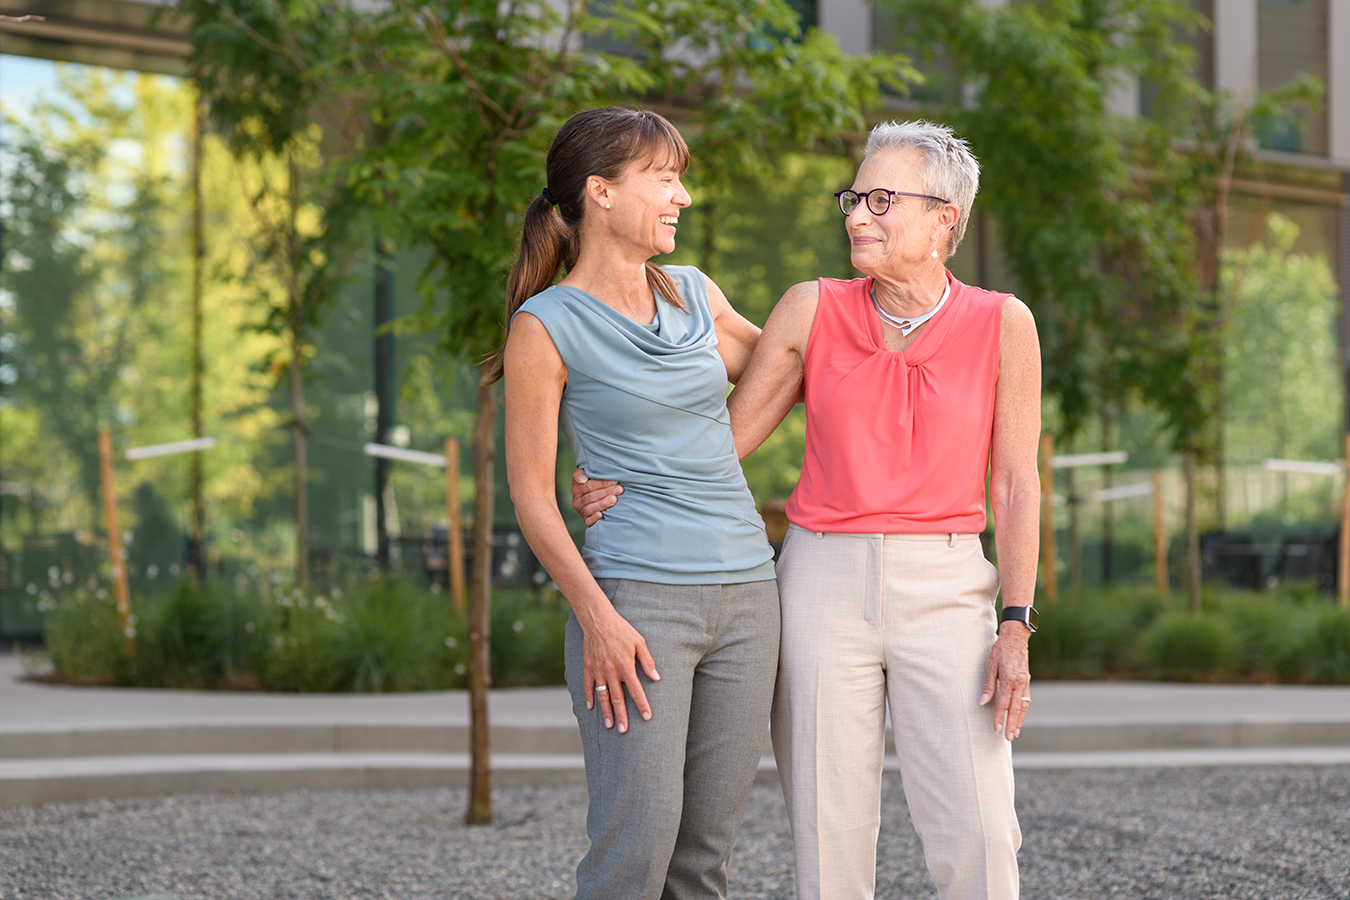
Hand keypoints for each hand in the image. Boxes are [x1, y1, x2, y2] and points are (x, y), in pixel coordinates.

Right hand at [571, 468, 621, 526]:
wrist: (599, 499)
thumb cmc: (596, 485)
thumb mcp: (588, 476)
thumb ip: (583, 473)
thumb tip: (583, 479)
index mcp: (576, 488)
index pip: (588, 485)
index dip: (601, 483)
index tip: (614, 480)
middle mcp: (576, 500)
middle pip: (591, 496)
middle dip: (606, 492)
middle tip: (619, 489)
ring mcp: (581, 511)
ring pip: (590, 508)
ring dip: (602, 503)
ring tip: (614, 499)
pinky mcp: (586, 521)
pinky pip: (589, 521)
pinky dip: (594, 518)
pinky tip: (601, 515)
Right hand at [583, 610, 659, 732]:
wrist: (598, 620)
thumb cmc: (622, 630)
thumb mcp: (639, 642)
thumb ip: (647, 661)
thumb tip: (656, 677)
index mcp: (626, 666)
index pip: (636, 691)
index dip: (642, 705)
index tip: (647, 717)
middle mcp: (611, 672)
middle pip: (618, 699)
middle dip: (622, 716)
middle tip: (624, 730)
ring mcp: (598, 671)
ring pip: (603, 696)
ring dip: (606, 712)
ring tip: (609, 725)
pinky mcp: (588, 667)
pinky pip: (588, 686)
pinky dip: (589, 697)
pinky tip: (591, 708)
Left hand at [979, 621, 1031, 740]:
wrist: (1015, 638)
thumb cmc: (1000, 650)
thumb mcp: (990, 665)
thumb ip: (988, 685)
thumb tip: (983, 702)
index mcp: (1009, 679)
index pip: (1003, 703)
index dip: (1000, 717)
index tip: (996, 729)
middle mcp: (1019, 683)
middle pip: (1016, 708)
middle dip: (1012, 724)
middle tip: (1008, 738)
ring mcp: (1025, 682)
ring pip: (1023, 706)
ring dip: (1019, 720)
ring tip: (1015, 732)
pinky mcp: (1026, 681)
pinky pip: (1026, 699)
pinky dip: (1023, 710)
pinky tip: (1019, 716)